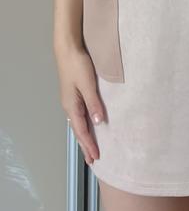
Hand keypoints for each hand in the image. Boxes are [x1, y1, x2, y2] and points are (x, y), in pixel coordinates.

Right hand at [54, 42, 105, 165]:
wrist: (68, 49)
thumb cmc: (78, 65)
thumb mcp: (88, 84)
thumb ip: (94, 103)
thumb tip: (98, 123)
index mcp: (72, 106)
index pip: (81, 131)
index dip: (89, 145)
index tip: (96, 157)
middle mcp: (69, 106)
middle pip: (78, 131)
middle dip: (85, 146)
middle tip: (92, 161)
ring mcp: (70, 101)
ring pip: (77, 124)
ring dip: (84, 137)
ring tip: (89, 149)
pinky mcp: (74, 95)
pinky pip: (79, 116)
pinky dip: (83, 126)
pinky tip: (88, 127)